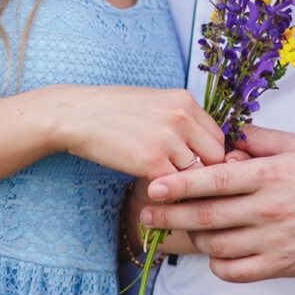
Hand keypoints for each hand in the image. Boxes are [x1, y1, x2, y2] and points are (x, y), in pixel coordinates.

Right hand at [50, 87, 226, 179]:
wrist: (75, 114)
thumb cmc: (111, 111)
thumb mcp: (154, 104)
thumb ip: (181, 121)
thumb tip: (200, 147)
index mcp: (185, 100)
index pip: (218, 137)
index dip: (211, 157)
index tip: (198, 168)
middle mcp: (182, 117)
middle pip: (216, 157)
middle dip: (205, 174)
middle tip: (189, 185)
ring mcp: (169, 139)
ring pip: (198, 175)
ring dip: (186, 186)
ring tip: (172, 191)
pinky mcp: (153, 161)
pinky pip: (176, 187)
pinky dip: (169, 194)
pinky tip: (157, 193)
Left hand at [140, 126, 294, 282]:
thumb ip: (258, 139)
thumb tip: (226, 135)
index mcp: (268, 176)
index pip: (213, 180)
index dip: (178, 184)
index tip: (154, 186)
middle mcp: (268, 209)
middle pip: (206, 216)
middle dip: (170, 215)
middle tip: (146, 214)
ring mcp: (274, 240)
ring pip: (217, 245)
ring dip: (194, 239)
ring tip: (180, 230)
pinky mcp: (281, 264)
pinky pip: (236, 271)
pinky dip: (219, 265)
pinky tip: (215, 255)